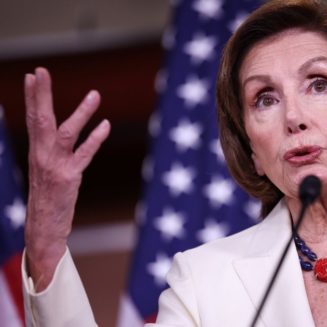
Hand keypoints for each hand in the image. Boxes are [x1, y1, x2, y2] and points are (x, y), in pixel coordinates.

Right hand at [24, 67, 110, 290]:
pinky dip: (96, 139)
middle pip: (40, 119)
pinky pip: (84, 154)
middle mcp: (42, 156)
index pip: (32, 118)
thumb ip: (49, 150)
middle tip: (42, 72)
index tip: (34, 75)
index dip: (33, 96)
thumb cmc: (46, 198)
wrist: (43, 228)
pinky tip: (106, 125)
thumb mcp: (44, 170)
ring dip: (80, 113)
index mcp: (35, 152)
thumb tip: (55, 132)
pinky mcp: (69, 178)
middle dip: (41, 95)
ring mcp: (55, 166)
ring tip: (95, 95)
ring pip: (65, 133)